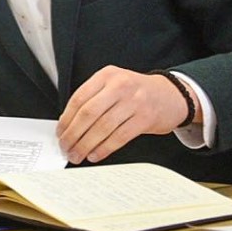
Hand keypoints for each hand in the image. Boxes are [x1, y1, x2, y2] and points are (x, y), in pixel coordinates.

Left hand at [58, 65, 197, 164]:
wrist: (171, 95)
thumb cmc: (137, 92)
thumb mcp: (113, 84)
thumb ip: (93, 98)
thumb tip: (68, 124)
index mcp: (107, 75)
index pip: (79, 98)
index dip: (66, 118)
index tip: (60, 132)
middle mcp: (119, 86)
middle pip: (88, 113)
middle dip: (73, 134)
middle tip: (65, 147)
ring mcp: (134, 101)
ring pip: (102, 127)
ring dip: (86, 144)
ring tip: (77, 154)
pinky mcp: (145, 118)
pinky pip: (119, 137)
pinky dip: (104, 148)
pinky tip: (95, 154)